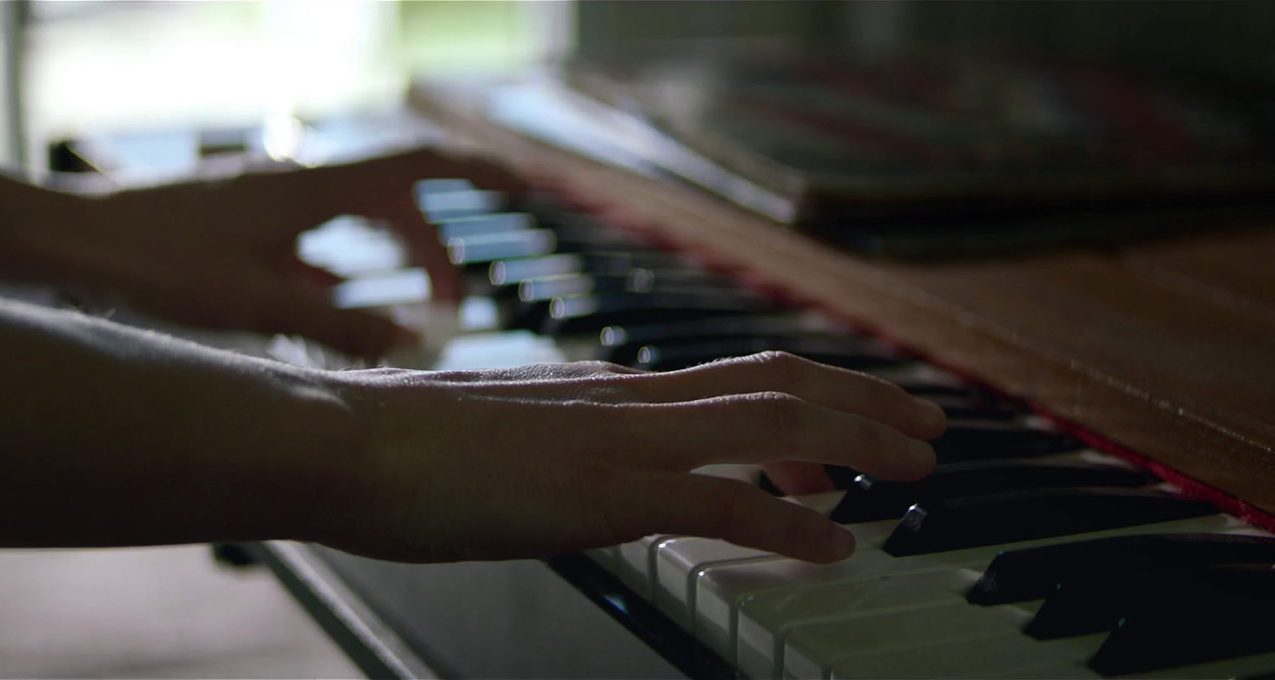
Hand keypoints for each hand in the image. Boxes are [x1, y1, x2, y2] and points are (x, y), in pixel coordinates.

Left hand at [54, 148, 523, 357]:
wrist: (59, 247)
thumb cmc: (152, 266)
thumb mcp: (258, 304)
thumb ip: (342, 324)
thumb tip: (416, 339)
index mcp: (313, 189)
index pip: (419, 165)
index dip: (479, 172)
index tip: (528, 187)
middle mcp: (294, 186)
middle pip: (393, 201)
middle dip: (434, 246)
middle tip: (454, 303)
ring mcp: (264, 205)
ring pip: (350, 223)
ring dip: (386, 261)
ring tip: (404, 312)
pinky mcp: (236, 229)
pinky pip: (308, 244)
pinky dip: (336, 276)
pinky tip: (327, 317)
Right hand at [312, 352, 947, 563]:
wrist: (346, 442)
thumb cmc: (411, 449)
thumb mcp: (512, 436)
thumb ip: (569, 445)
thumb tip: (597, 472)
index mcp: (613, 389)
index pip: (741, 374)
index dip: (819, 389)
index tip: (866, 416)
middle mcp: (632, 400)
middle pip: (780, 383)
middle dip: (867, 403)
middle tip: (928, 430)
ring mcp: (621, 441)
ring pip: (771, 426)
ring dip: (857, 445)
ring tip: (913, 471)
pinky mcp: (601, 492)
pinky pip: (720, 501)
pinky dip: (791, 523)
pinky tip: (837, 543)